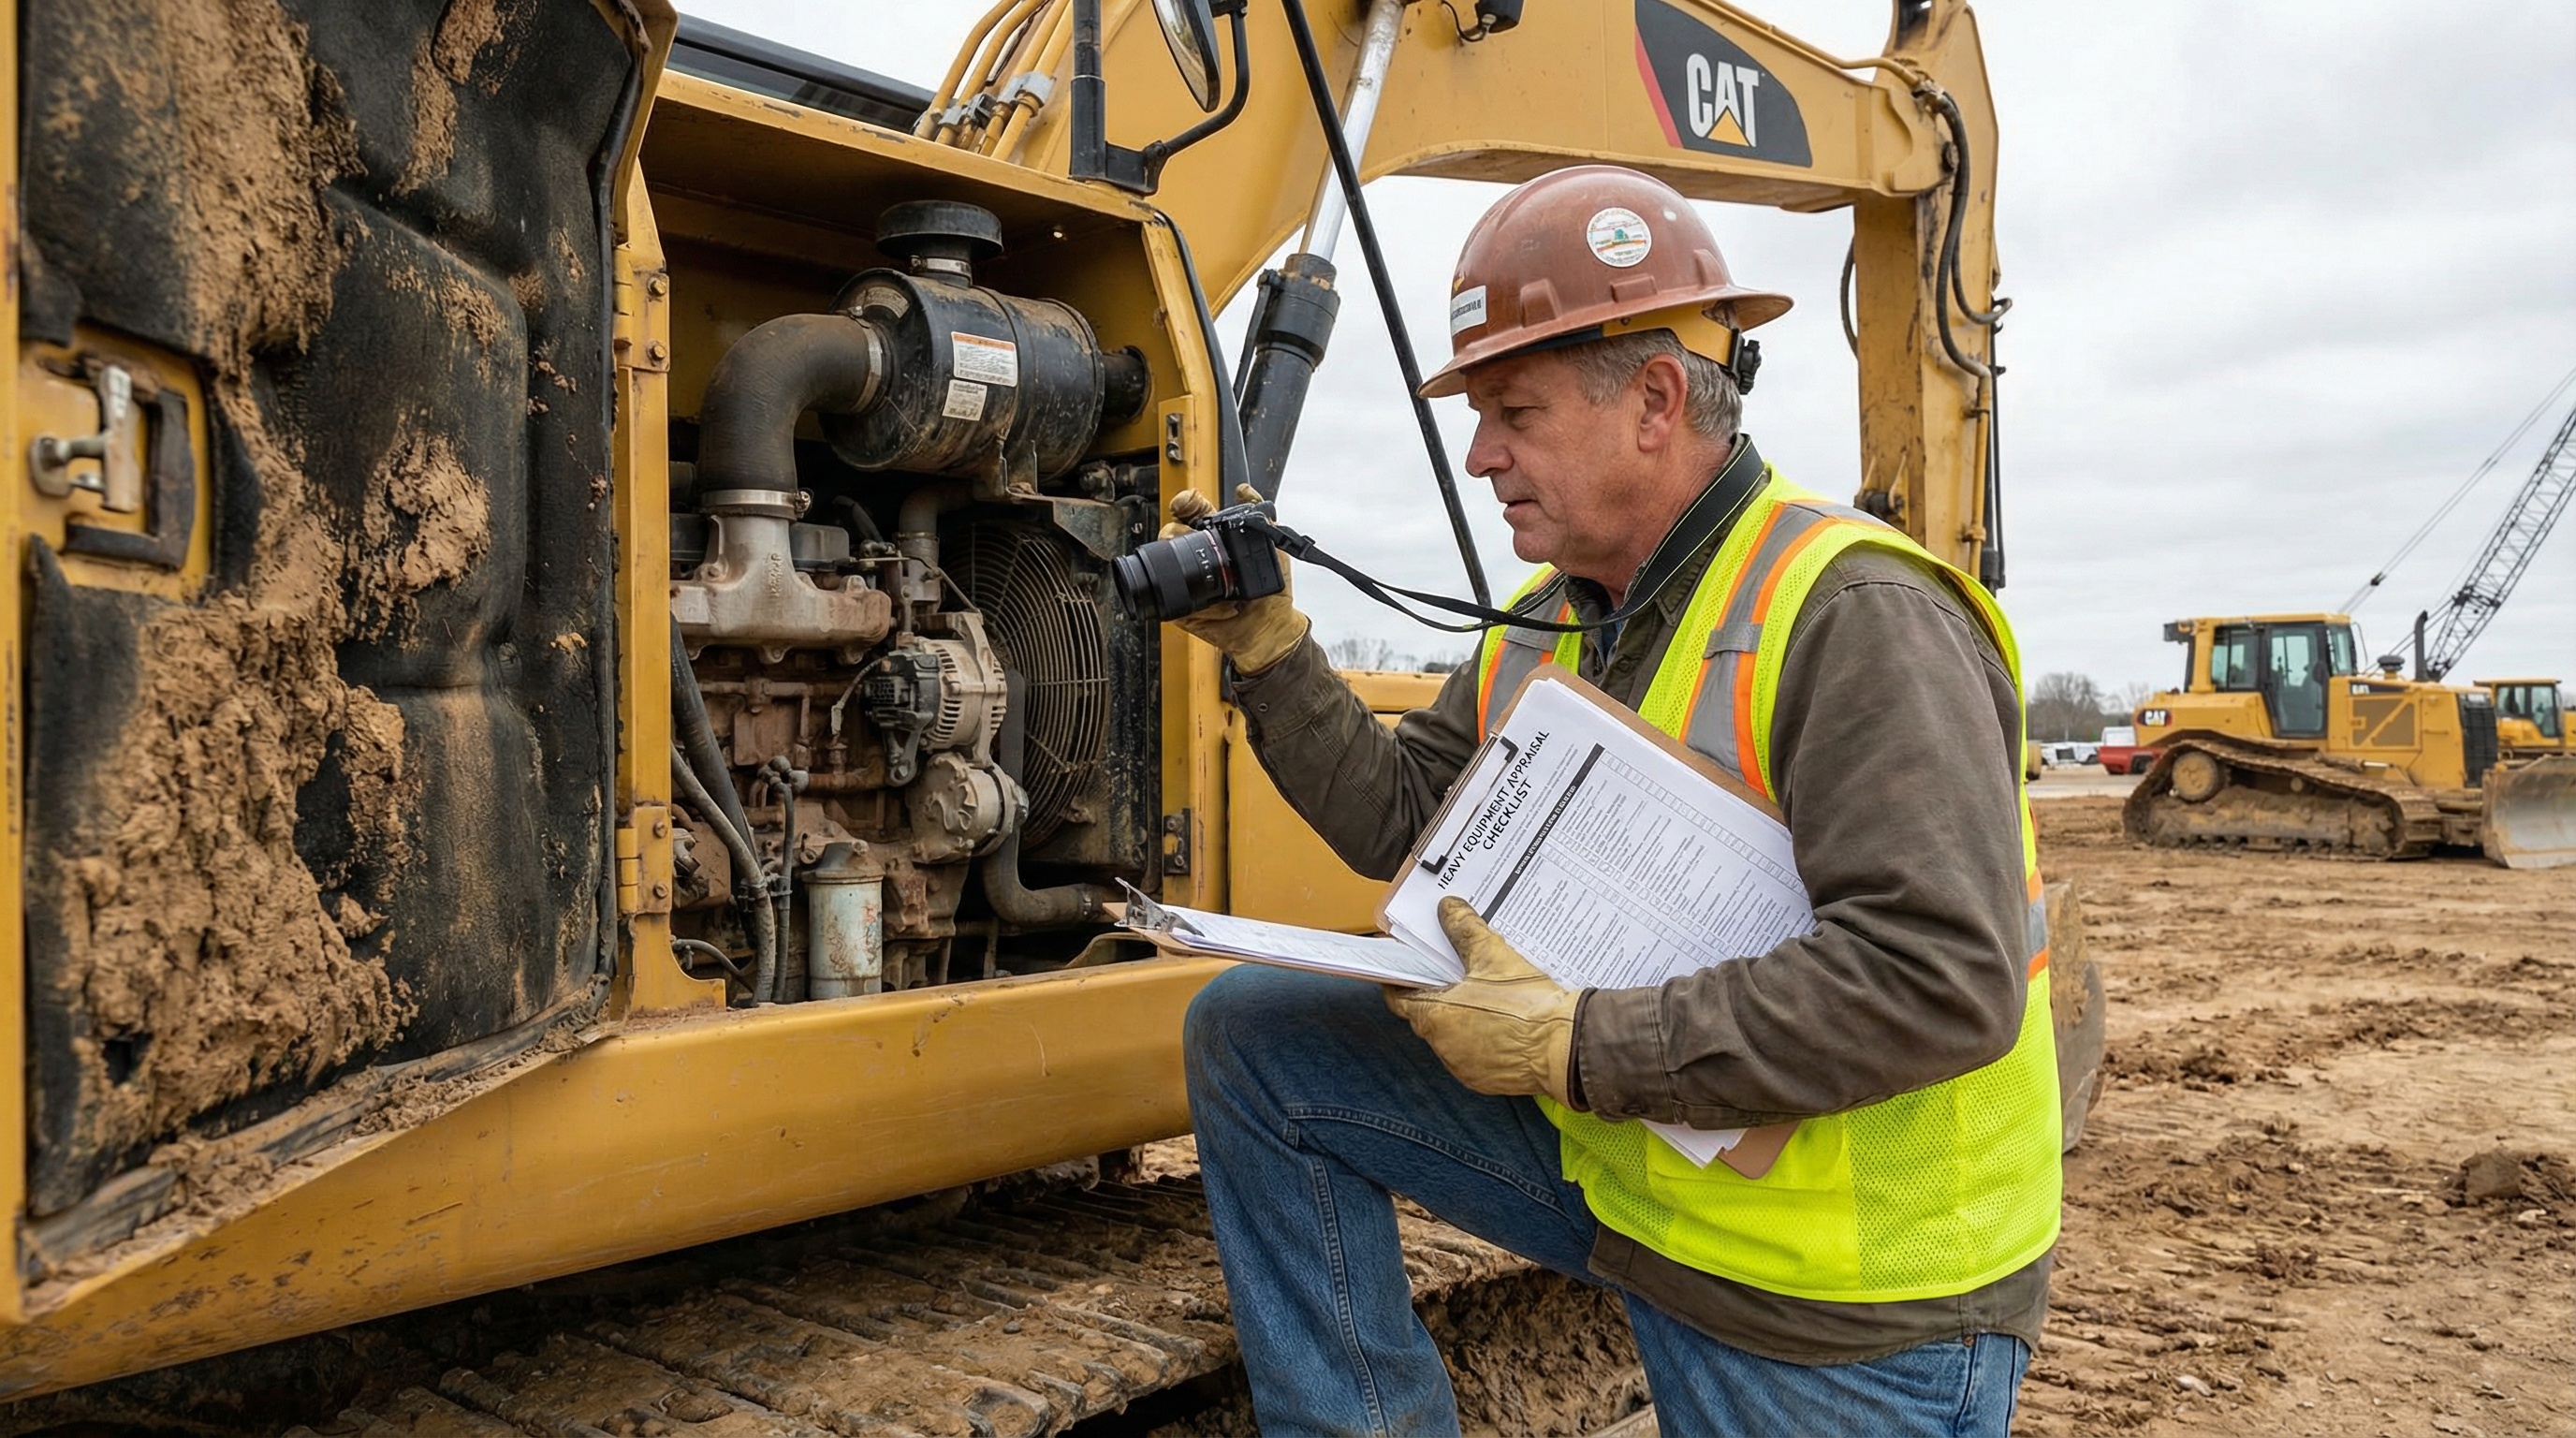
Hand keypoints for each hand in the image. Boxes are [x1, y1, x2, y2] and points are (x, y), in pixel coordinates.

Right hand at [1163, 484, 1308, 674]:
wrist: (1269, 629)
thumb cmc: (1273, 592)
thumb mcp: (1274, 549)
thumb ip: (1263, 517)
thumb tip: (1245, 490)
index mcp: (1218, 538)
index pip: (1193, 512)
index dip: (1187, 504)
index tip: (1188, 502)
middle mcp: (1199, 555)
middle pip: (1173, 531)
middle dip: (1177, 530)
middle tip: (1190, 534)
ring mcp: (1188, 579)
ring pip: (1165, 559)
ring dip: (1180, 561)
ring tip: (1211, 574)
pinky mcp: (1183, 605)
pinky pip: (1172, 596)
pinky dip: (1191, 599)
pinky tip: (1217, 603)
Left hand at [1384, 897, 1579, 1104]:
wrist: (1566, 1046)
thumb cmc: (1526, 1004)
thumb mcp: (1493, 955)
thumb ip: (1464, 928)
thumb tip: (1448, 908)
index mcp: (1435, 1017)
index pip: (1399, 999)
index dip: (1399, 980)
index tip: (1404, 967)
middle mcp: (1443, 1047)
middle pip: (1427, 1016)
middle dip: (1436, 995)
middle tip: (1451, 973)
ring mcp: (1465, 1068)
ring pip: (1451, 1038)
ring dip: (1459, 1019)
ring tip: (1480, 995)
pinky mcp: (1487, 1081)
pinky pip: (1474, 1056)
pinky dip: (1480, 1040)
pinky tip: (1499, 1022)